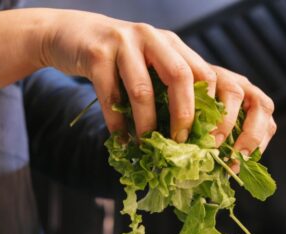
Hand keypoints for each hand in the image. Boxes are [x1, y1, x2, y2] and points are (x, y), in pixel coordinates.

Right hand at [42, 11, 275, 152]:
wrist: (73, 35)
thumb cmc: (118, 61)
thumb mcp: (148, 65)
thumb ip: (167, 90)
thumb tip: (187, 138)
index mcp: (172, 45)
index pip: (205, 74)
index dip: (212, 109)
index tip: (209, 139)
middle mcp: (152, 38)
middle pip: (180, 77)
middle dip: (183, 115)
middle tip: (179, 144)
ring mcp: (123, 43)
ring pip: (142, 90)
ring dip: (146, 125)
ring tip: (146, 147)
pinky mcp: (96, 54)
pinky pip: (110, 95)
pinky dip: (116, 123)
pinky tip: (120, 140)